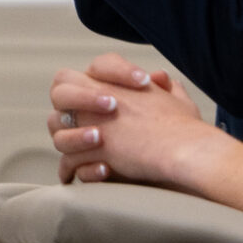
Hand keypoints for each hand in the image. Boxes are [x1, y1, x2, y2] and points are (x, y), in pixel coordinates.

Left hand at [47, 53, 226, 190]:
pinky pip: (69, 161)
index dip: (102, 82)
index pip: (95, 67)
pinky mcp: (93, 150)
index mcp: (116, 81)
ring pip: (56, 126)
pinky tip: (81, 176)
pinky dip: (73, 171)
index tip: (118, 101)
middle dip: (68, 106)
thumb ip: (166, 89)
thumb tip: (162, 79)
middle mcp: (98, 96)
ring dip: (68, 141)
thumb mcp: (177, 101)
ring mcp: (92, 122)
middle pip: (60, 89)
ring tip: (87, 154)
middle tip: (87, 125)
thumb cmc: (185, 127)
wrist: (185, 148)